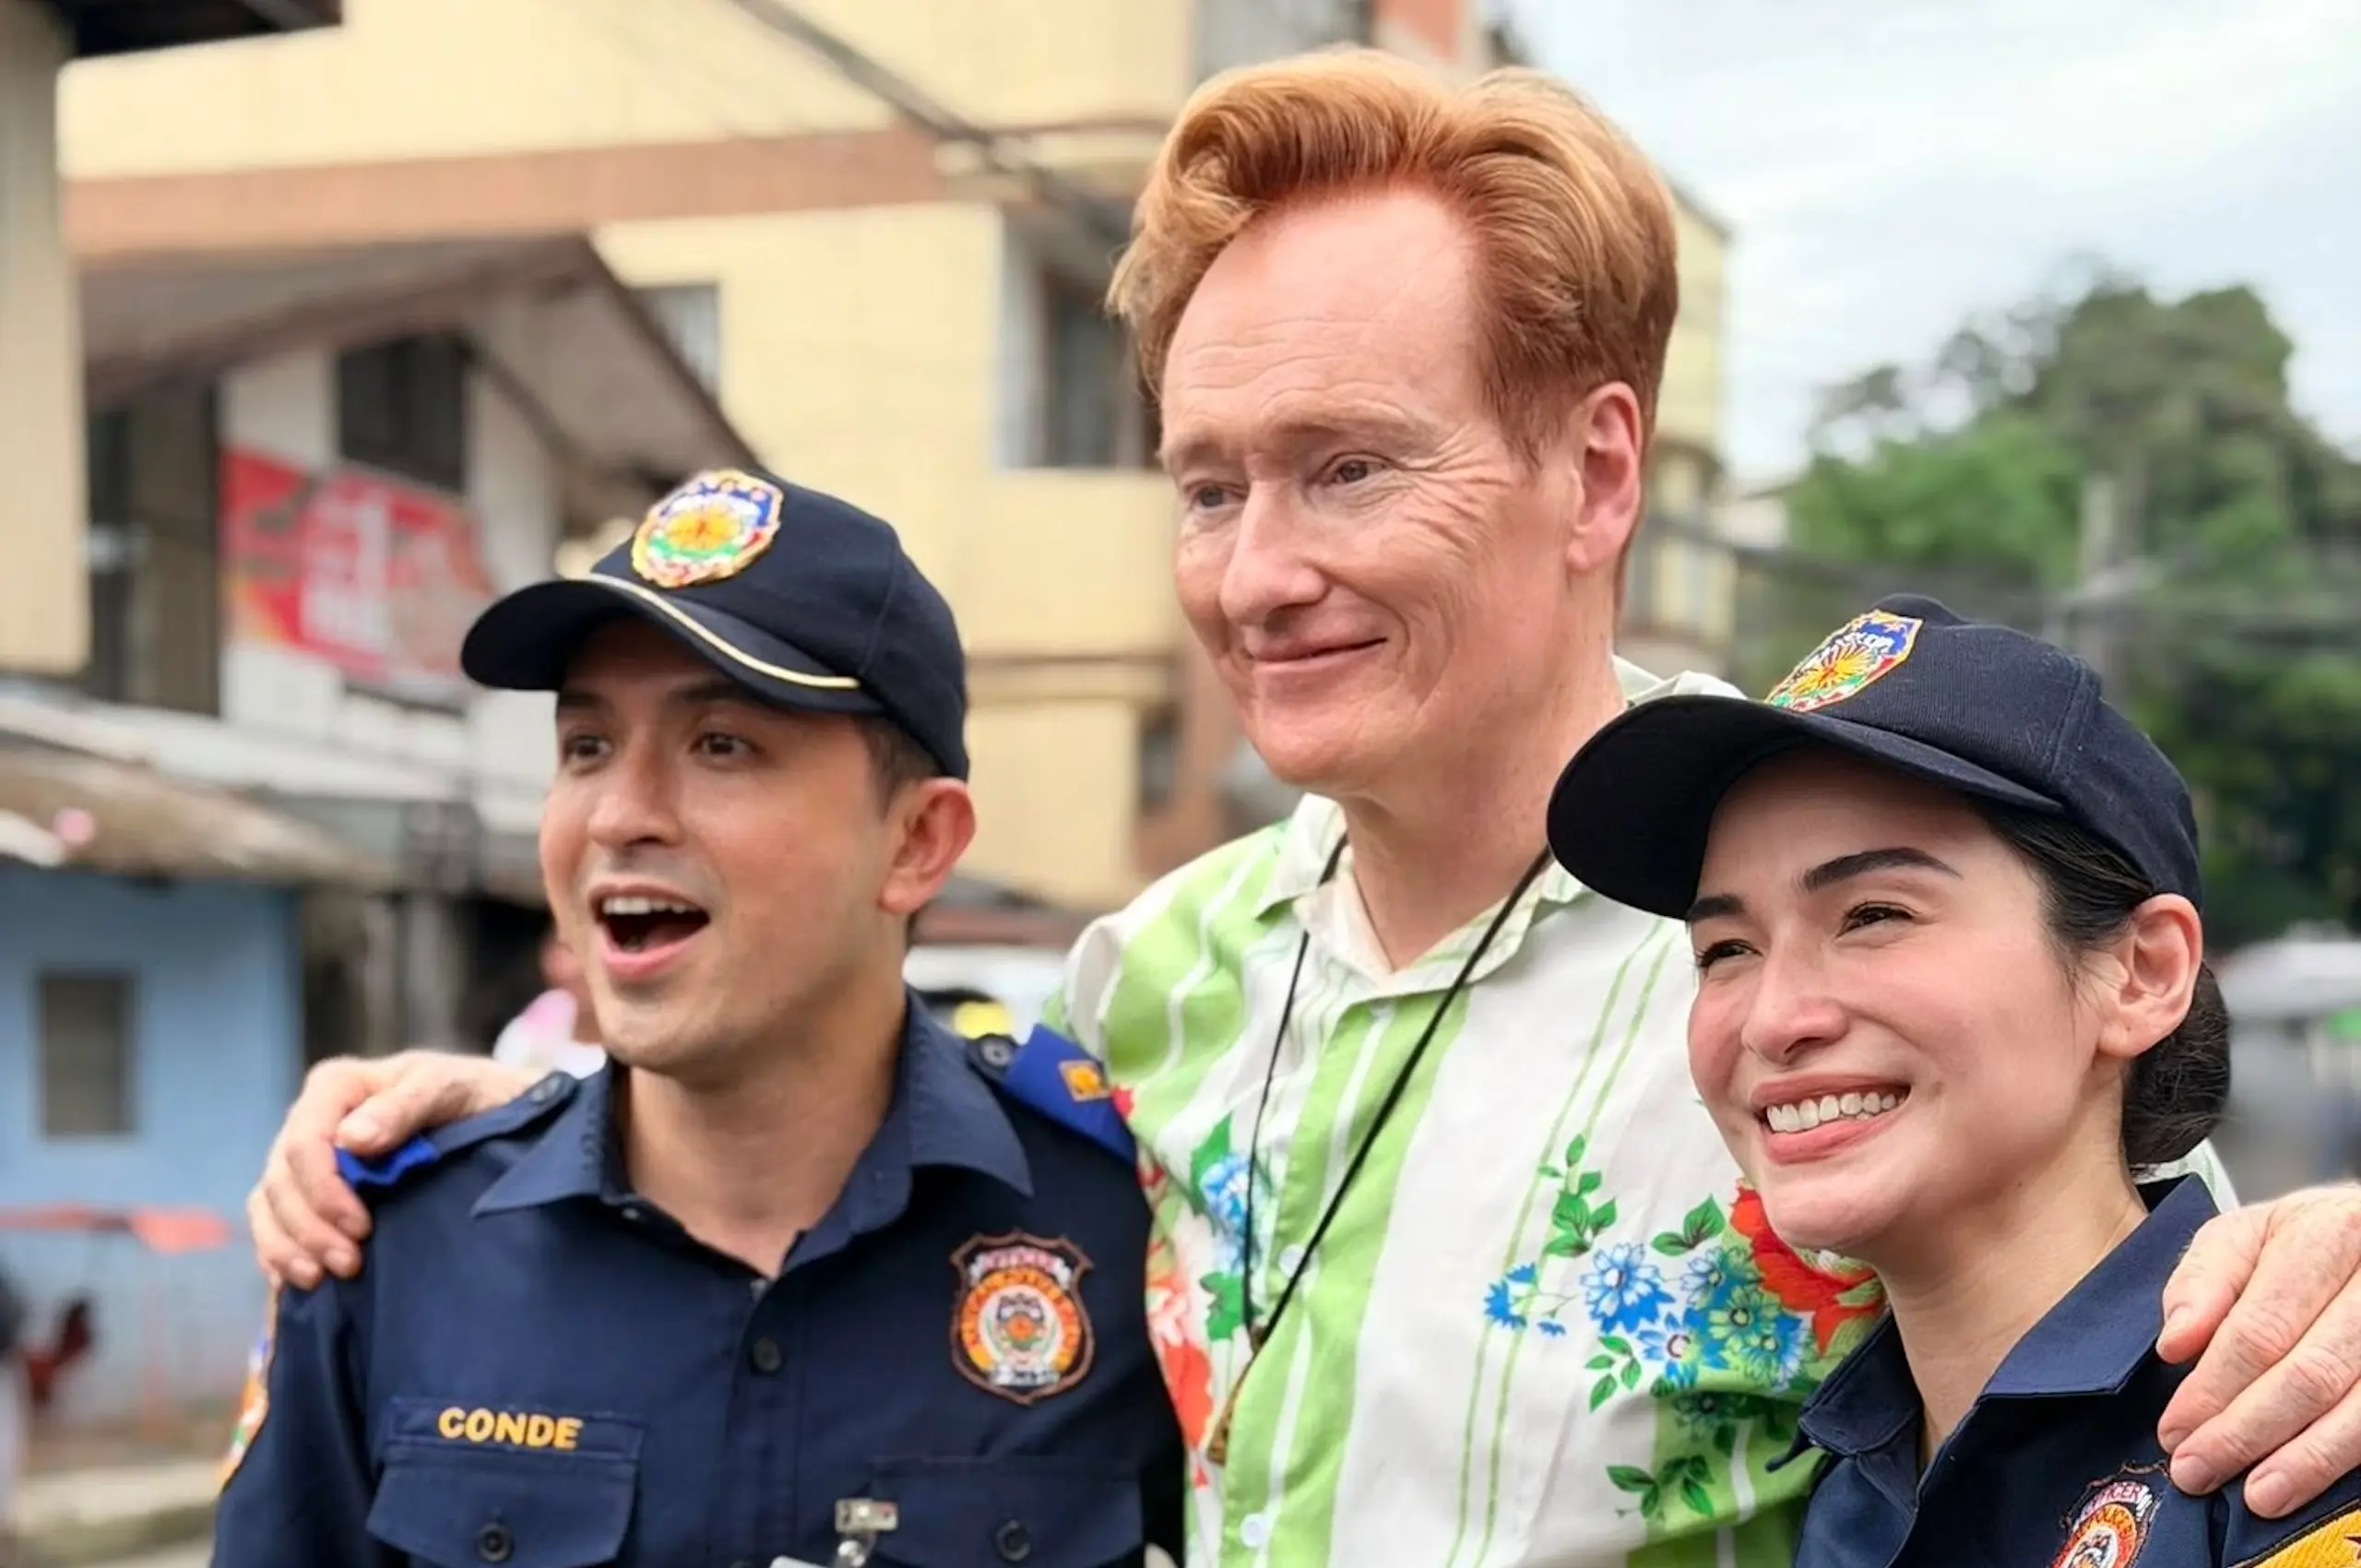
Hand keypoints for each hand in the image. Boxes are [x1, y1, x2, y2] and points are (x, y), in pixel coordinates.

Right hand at [247, 1051, 536, 1289]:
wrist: (492, 1112)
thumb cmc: (470, 1094)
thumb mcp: (450, 1088)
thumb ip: (405, 1105)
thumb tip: (352, 1139)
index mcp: (335, 1087)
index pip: (305, 1142)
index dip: (324, 1190)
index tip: (361, 1227)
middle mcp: (310, 1120)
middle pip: (282, 1180)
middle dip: (309, 1228)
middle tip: (349, 1264)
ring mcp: (305, 1159)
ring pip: (269, 1205)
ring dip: (289, 1247)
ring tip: (321, 1279)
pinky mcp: (308, 1191)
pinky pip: (272, 1223)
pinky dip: (278, 1252)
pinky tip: (299, 1278)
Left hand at [2157, 1184, 2360, 1515]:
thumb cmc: (2305, 1244)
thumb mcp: (2245, 1237)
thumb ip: (2203, 1282)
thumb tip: (2175, 1344)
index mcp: (2326, 1234)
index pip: (2260, 1328)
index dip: (2213, 1387)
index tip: (2175, 1430)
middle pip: (2310, 1373)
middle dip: (2246, 1431)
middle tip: (2198, 1469)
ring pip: (2359, 1408)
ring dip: (2305, 1459)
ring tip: (2257, 1494)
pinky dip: (2344, 1457)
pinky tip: (2311, 1480)